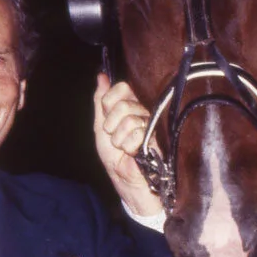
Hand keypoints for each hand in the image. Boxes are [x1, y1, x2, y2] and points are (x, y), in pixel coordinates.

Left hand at [94, 74, 162, 218]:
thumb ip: (100, 101)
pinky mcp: (157, 138)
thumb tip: (101, 76)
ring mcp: (151, 124)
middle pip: (124, 105)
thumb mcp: (100, 127)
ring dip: (120, 139)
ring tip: (124, 148)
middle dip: (112, 125)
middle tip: (114, 137)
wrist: (126, 180)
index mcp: (128, 106)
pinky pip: (138, 134)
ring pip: (130, 120)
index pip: (121, 87)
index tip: (107, 117)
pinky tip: (134, 153)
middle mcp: (142, 112)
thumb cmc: (114, 156)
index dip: (109, 102)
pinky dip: (129, 147)